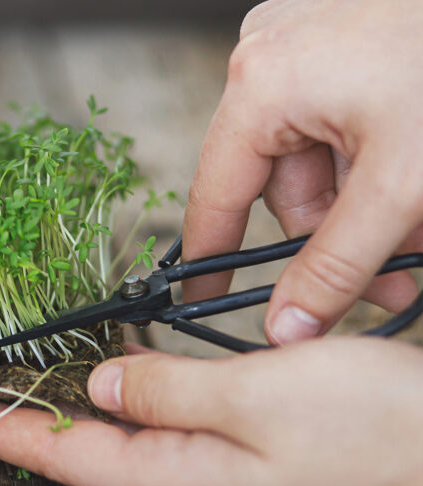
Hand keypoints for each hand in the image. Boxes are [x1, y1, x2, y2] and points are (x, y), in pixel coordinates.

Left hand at [0, 338, 422, 485]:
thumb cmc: (373, 430)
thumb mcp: (256, 397)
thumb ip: (168, 390)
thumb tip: (102, 384)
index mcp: (183, 477)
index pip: (68, 453)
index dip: (5, 430)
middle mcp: (194, 484)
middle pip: (88, 453)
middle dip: (28, 424)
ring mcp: (223, 475)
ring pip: (125, 440)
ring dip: (74, 411)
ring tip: (27, 386)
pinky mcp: (251, 457)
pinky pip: (168, 429)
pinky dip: (130, 402)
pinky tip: (120, 383)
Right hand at [182, 0, 422, 344]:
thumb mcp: (399, 185)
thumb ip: (338, 266)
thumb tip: (287, 323)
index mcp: (261, 84)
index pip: (216, 196)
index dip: (214, 259)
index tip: (207, 301)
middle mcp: (267, 55)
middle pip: (277, 181)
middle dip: (336, 233)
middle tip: (389, 277)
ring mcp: (300, 41)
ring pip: (310, 156)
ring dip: (361, 201)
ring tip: (418, 226)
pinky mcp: (333, 39)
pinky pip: (330, 122)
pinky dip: (368, 160)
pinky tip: (409, 179)